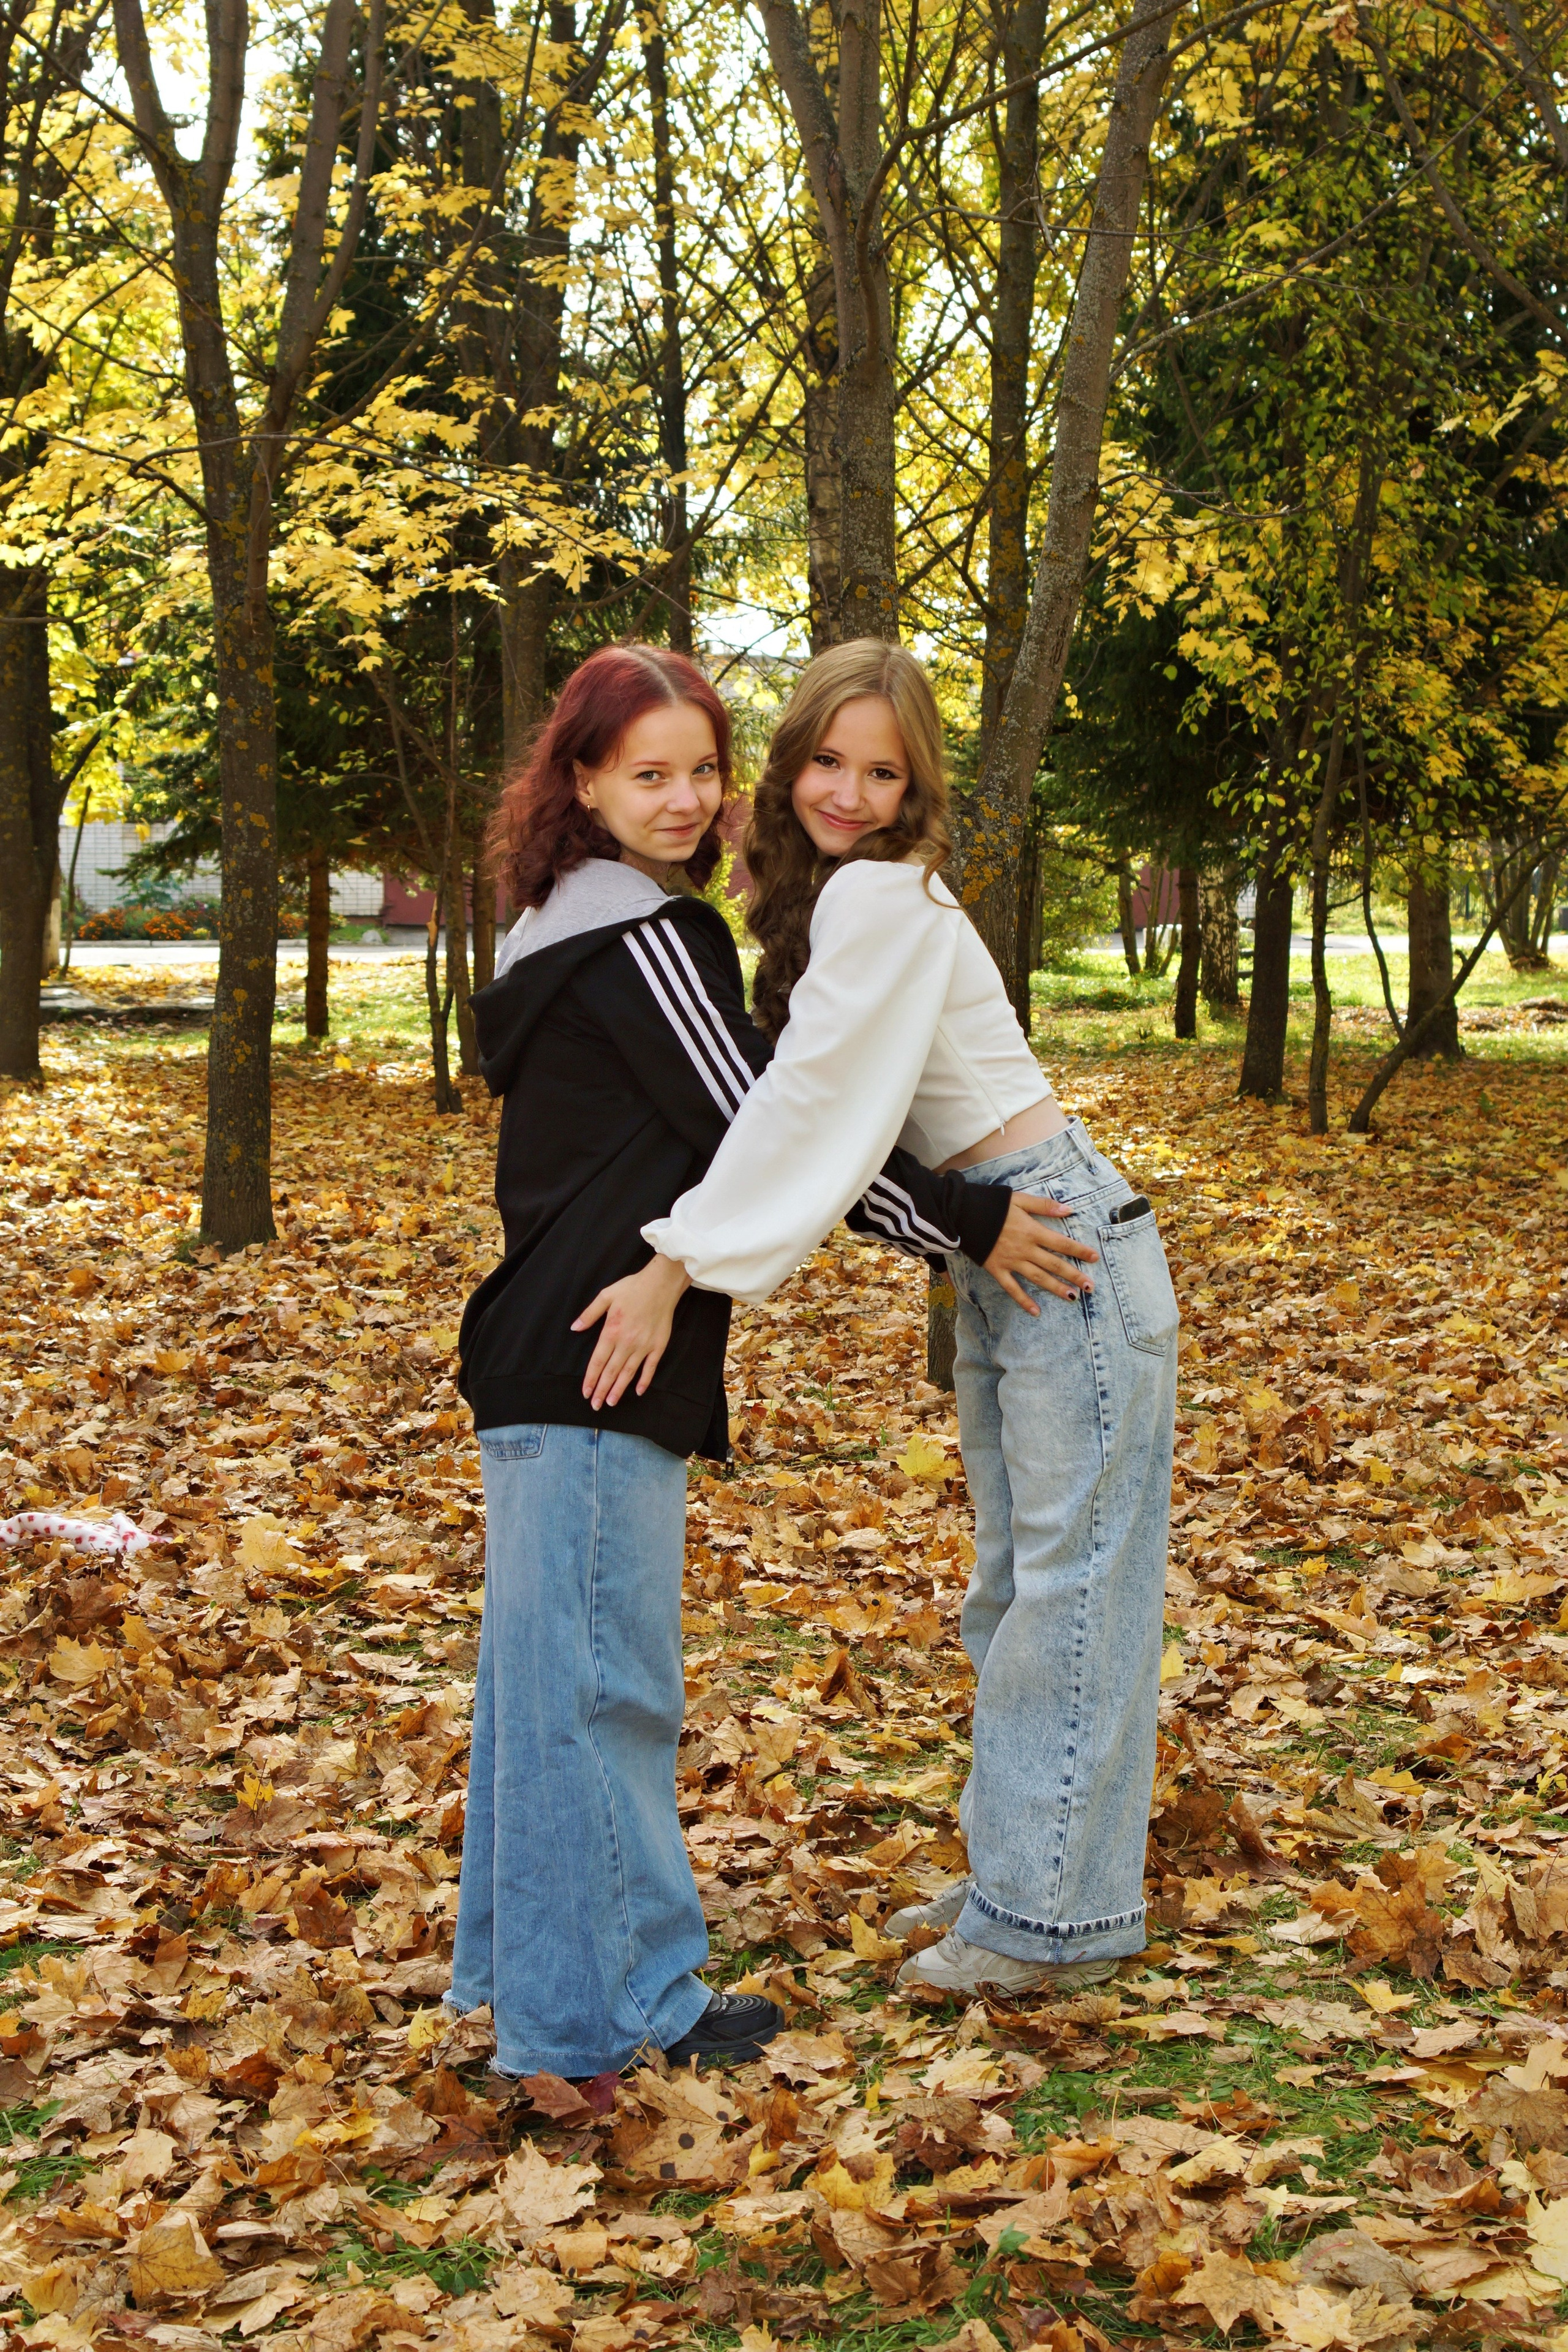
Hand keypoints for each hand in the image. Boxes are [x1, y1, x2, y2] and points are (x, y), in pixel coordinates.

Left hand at [573, 1254, 691, 1409]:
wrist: (661, 1283)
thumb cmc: (632, 1288)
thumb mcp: (606, 1296)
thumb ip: (589, 1314)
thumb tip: (575, 1328)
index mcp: (611, 1331)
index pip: (598, 1361)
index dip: (591, 1378)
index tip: (585, 1392)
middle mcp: (627, 1342)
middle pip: (611, 1371)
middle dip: (602, 1390)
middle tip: (595, 1405)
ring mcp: (644, 1345)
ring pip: (628, 1373)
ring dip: (619, 1389)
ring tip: (611, 1402)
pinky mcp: (658, 1345)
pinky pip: (650, 1367)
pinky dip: (644, 1380)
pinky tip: (638, 1391)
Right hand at [983, 1192, 1096, 1314]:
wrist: (962, 1214)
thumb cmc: (992, 1204)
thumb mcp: (1019, 1199)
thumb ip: (1044, 1205)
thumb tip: (1068, 1210)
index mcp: (1032, 1230)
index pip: (1061, 1243)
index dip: (1079, 1250)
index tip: (1095, 1258)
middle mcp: (1024, 1249)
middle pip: (1054, 1264)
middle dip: (1073, 1275)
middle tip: (1090, 1287)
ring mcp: (1011, 1261)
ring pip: (1037, 1278)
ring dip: (1056, 1288)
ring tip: (1072, 1298)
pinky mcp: (997, 1269)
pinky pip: (1012, 1288)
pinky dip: (1023, 1300)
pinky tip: (1036, 1311)